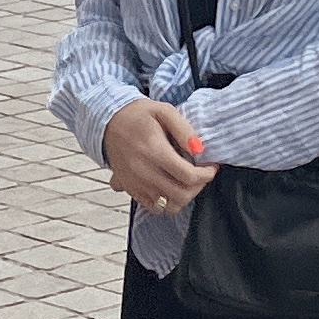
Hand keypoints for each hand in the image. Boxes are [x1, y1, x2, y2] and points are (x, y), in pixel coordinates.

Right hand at [102, 96, 216, 209]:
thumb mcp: (163, 110)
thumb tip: (199, 149)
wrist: (107, 122)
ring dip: (184, 196)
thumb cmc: (136, 115)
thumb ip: (184, 129)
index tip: (211, 167)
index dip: (206, 174)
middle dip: (199, 186)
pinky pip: (155, 208)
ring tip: (188, 182)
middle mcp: (143, 171)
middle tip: (202, 174)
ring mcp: (136, 184)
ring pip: (170, 206)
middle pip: (181, 195)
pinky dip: (168, 202)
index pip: (188, 175)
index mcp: (153, 151)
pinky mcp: (131, 190)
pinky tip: (172, 186)